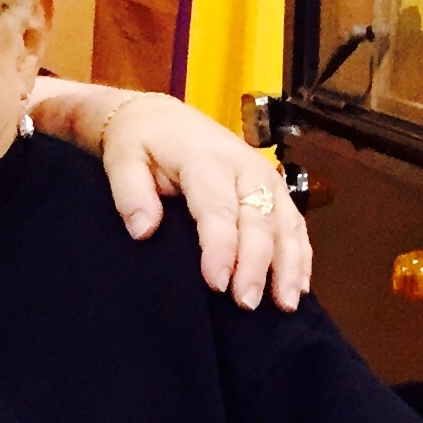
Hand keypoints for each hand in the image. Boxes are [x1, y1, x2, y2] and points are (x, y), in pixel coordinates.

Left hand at [100, 93, 311, 310]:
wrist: (163, 118)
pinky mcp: (274, 189)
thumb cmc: (140, 143)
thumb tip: (142, 231)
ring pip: (286, 224)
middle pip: (259, 220)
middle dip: (256, 264)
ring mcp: (265, 178)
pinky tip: (298, 288)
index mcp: (206, 160)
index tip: (216, 284)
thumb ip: (130, 194)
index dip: (221, 248)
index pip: (218, 208)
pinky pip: (295, 224)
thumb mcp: (121, 160)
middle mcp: (245, 168)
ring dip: (288, 265)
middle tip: (247, 303)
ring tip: (285, 305)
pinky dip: (300, 256)